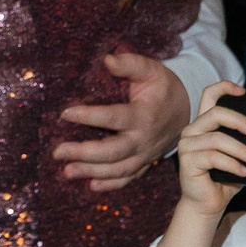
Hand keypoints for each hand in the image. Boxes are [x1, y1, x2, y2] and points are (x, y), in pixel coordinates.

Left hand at [55, 50, 192, 190]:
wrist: (188, 110)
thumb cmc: (163, 88)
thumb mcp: (152, 70)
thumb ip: (130, 64)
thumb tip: (107, 59)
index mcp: (144, 115)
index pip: (114, 118)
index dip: (89, 116)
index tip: (64, 113)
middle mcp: (144, 139)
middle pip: (115, 151)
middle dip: (85, 154)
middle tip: (58, 152)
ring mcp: (146, 154)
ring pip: (119, 169)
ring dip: (92, 172)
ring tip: (66, 171)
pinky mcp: (145, 162)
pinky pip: (129, 177)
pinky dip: (111, 185)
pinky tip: (91, 187)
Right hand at [173, 82, 245, 216]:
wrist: (209, 203)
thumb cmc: (225, 178)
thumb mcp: (237, 155)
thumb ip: (241, 140)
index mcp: (203, 125)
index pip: (208, 97)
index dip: (224, 88)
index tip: (243, 92)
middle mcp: (192, 131)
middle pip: (215, 113)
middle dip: (240, 121)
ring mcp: (187, 146)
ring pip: (217, 139)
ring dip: (241, 150)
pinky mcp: (187, 162)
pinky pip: (213, 157)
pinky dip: (233, 164)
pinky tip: (244, 172)